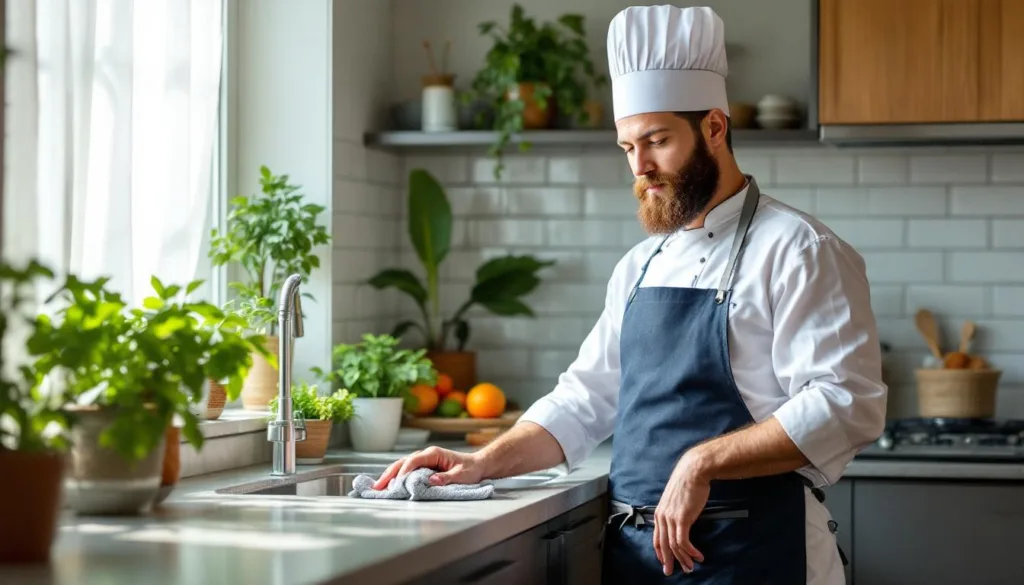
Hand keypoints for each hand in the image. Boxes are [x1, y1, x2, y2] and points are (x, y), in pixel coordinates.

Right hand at [371, 446, 484, 489]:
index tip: (397, 482)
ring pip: (402, 466)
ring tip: (378, 487)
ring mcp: (424, 460)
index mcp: (434, 454)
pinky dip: (396, 476)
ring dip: (390, 475)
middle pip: (403, 462)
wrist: (478, 465)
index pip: (414, 460)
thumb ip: (447, 478)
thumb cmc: (471, 469)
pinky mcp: (424, 467)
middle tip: (378, 486)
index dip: (404, 471)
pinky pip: (407, 470)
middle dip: (390, 474)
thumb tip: (431, 480)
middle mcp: (426, 455)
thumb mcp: (462, 475)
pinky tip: (389, 484)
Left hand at [654, 451, 709, 575]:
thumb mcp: (675, 500)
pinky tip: (697, 556)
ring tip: (690, 567)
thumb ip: (674, 511)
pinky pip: (683, 541)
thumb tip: (679, 522)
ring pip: (674, 545)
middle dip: (669, 561)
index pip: (656, 538)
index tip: (664, 562)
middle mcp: (662, 517)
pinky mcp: (681, 519)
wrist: (693, 471)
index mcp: (659, 513)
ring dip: (683, 559)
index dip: (660, 552)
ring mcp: (671, 518)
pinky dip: (690, 551)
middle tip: (672, 572)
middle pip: (663, 545)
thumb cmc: (687, 483)